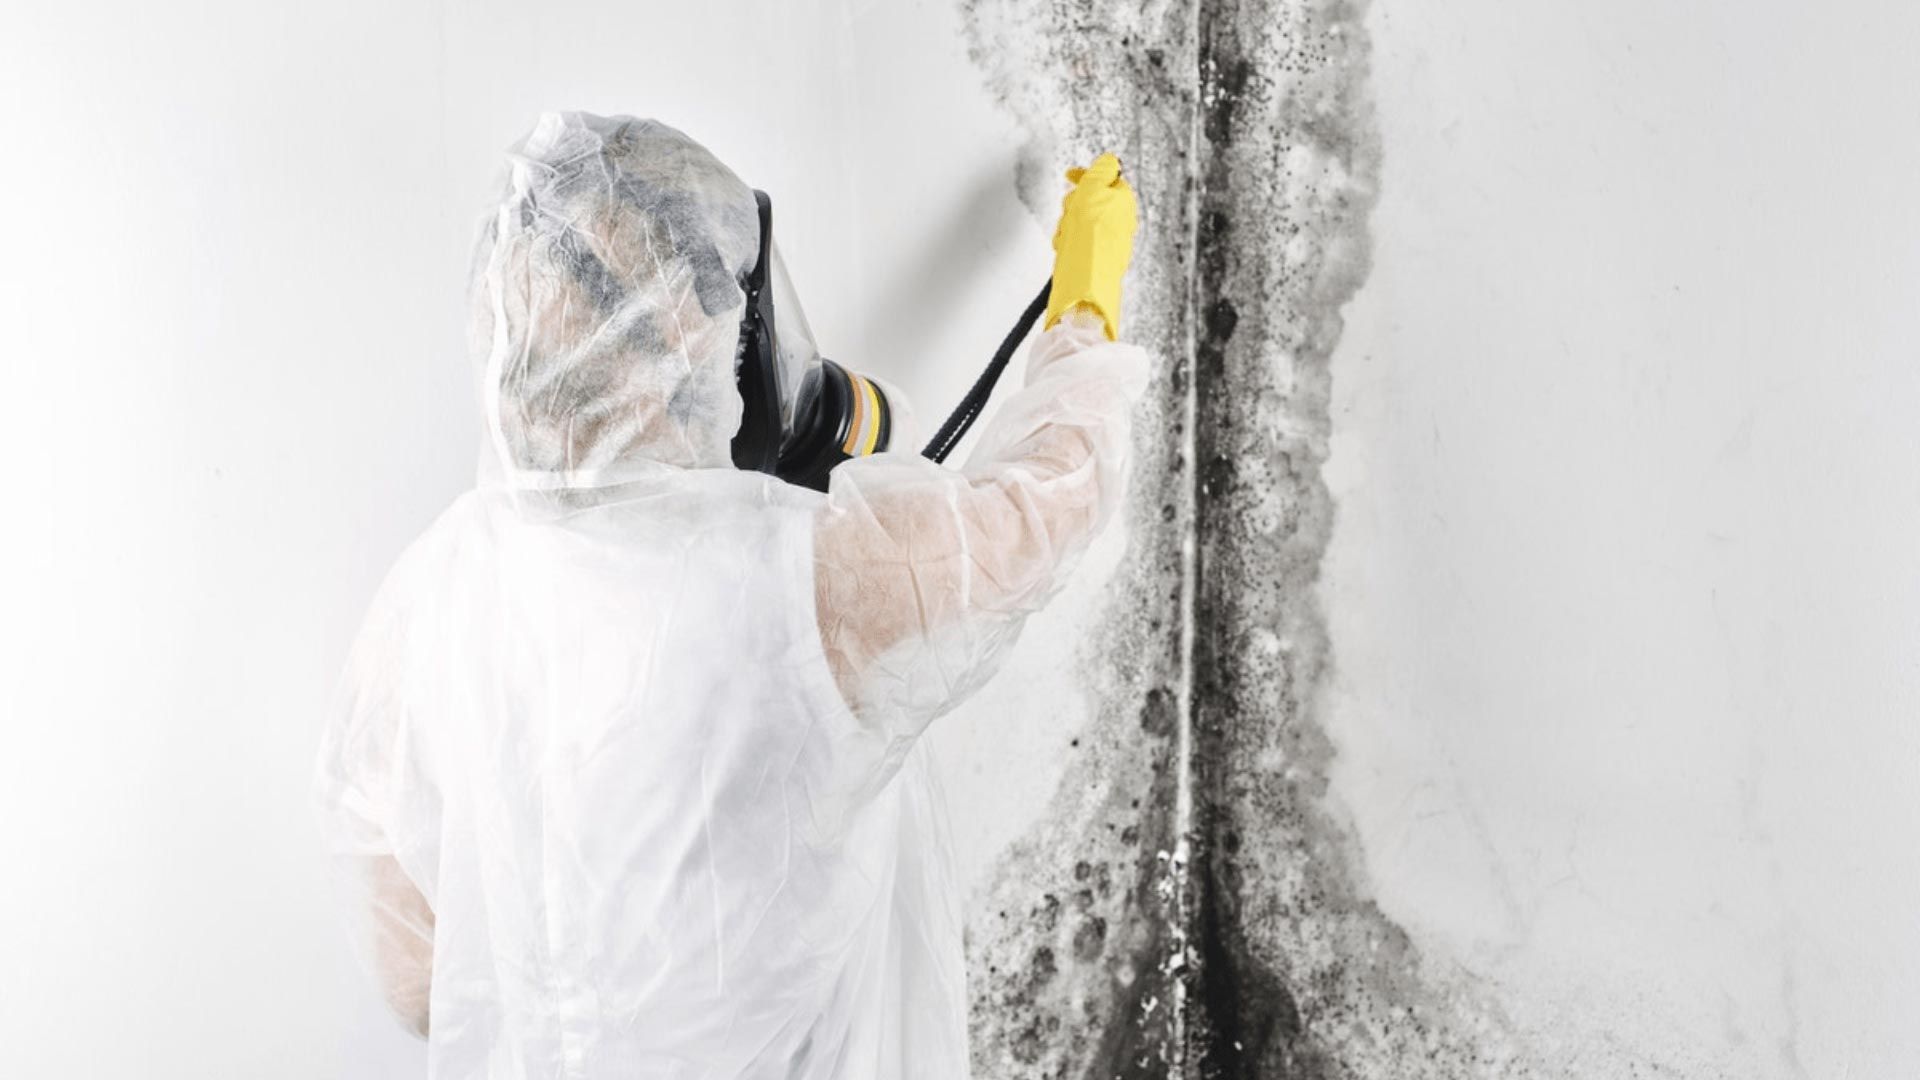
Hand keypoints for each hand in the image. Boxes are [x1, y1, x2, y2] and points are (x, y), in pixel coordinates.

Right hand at [1044, 153, 1138, 339]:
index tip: (1070, 175)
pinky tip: (1066, 248)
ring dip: (1068, 225)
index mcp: (1124, 200)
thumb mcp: (1094, 186)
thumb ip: (1101, 169)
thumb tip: (1109, 159)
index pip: (1105, 179)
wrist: (1087, 273)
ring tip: (1067, 235)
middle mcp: (1121, 219)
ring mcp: (1111, 239)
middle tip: (1069, 212)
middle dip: (1074, 204)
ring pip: (1081, 222)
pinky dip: (1069, 242)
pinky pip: (1079, 242)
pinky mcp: (1099, 257)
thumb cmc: (1091, 231)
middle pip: (1089, 200)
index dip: (1085, 176)